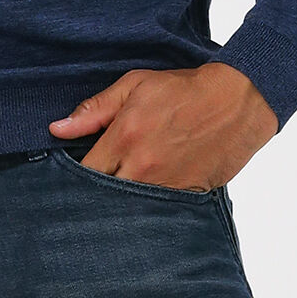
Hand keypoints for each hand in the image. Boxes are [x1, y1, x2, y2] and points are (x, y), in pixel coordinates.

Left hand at [49, 62, 277, 188]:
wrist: (239, 101)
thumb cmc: (185, 90)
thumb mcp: (136, 86)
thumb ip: (95, 110)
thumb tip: (57, 129)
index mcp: (124, 137)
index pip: (84, 172)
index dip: (74, 177)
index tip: (74, 175)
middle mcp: (142, 166)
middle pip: (102, 196)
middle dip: (94, 194)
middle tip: (93, 190)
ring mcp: (165, 184)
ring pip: (127, 208)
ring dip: (119, 204)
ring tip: (118, 196)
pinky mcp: (185, 196)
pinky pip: (156, 211)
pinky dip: (146, 209)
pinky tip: (142, 203)